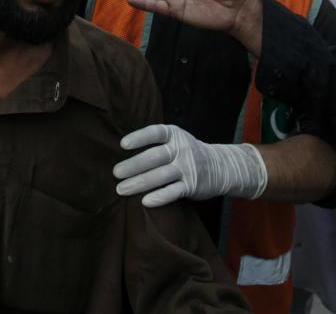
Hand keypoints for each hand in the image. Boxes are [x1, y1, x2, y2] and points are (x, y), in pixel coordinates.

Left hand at [113, 124, 266, 207]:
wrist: (220, 166)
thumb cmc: (186, 152)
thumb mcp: (175, 140)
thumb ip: (155, 143)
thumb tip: (122, 154)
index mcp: (175, 134)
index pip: (156, 133)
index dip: (139, 138)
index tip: (123, 145)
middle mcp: (182, 149)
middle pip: (155, 157)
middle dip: (133, 165)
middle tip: (116, 173)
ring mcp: (188, 168)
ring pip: (161, 175)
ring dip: (140, 183)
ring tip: (121, 189)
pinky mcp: (192, 185)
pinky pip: (174, 192)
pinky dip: (160, 197)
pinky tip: (145, 201)